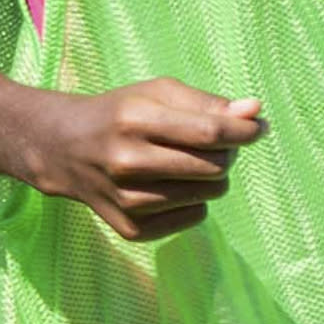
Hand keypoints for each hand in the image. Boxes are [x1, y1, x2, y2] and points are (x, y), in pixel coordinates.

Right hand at [21, 78, 266, 242]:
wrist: (63, 151)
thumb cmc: (120, 114)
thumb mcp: (157, 93)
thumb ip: (208, 103)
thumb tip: (256, 112)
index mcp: (133, 120)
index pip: (209, 133)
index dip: (244, 131)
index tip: (260, 127)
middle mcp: (126, 163)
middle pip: (213, 166)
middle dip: (227, 153)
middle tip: (213, 143)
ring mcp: (127, 201)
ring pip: (208, 194)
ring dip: (213, 177)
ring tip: (190, 163)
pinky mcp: (131, 229)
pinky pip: (195, 217)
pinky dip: (195, 200)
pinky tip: (171, 186)